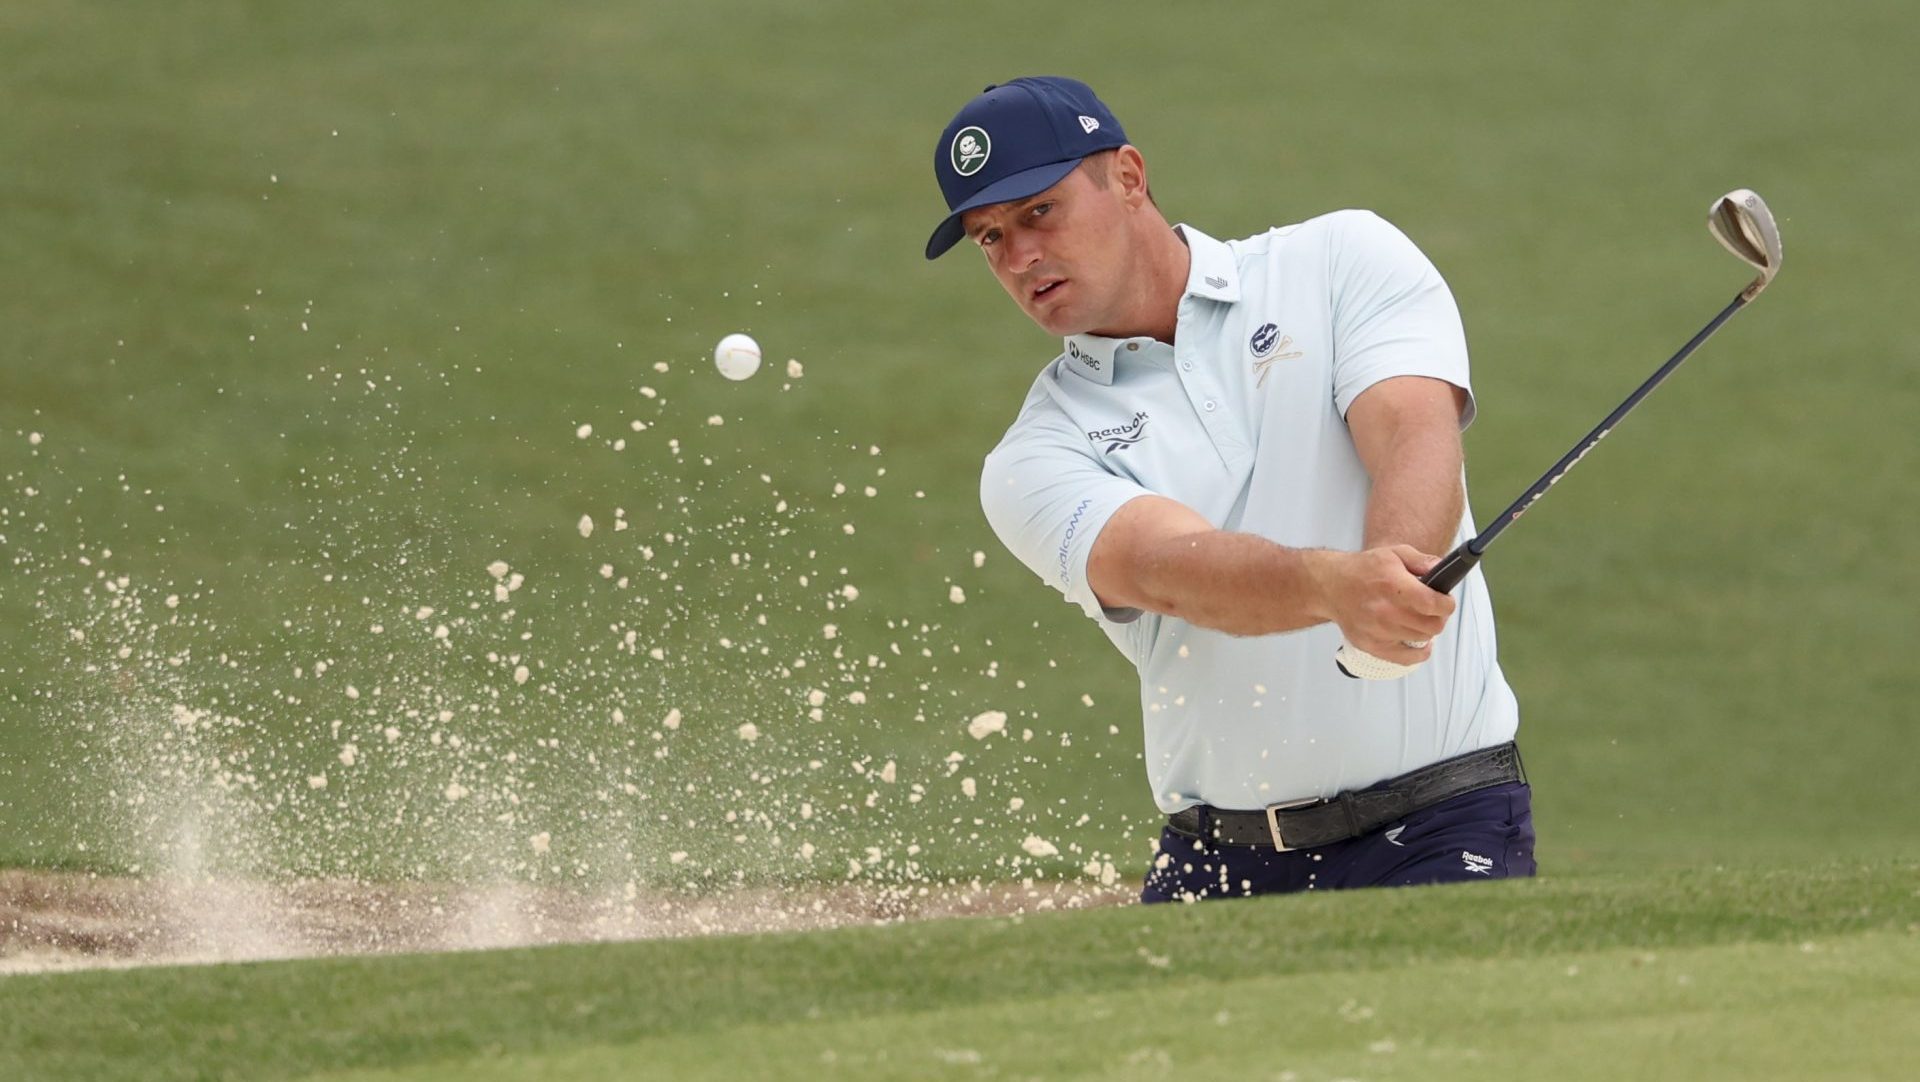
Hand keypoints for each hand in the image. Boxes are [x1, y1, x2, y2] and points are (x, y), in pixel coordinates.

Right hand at [1312, 545, 1455, 665]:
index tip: (1445, 601)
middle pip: (1432, 626)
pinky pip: (1407, 658)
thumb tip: (1443, 570)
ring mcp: (1378, 632)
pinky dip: (1419, 652)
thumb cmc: (1363, 570)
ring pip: (1422, 639)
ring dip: (1425, 630)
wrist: (1331, 586)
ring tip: (1417, 619)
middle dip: (1438, 616)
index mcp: (1393, 586)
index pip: (1433, 605)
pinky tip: (1419, 642)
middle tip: (1431, 609)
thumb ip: (1422, 561)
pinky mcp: (1372, 646)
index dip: (1447, 604)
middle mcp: (1386, 612)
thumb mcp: (1394, 554)